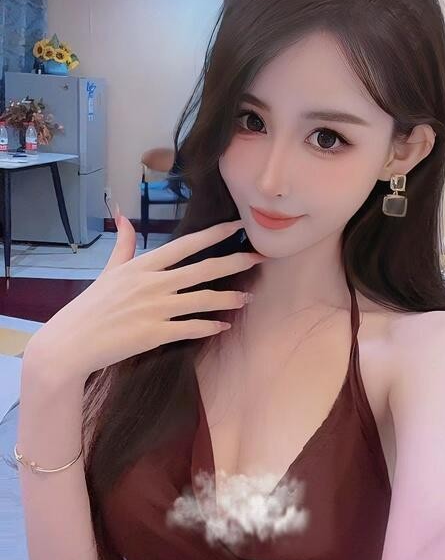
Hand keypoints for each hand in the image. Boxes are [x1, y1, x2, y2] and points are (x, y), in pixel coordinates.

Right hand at [23, 216, 261, 381]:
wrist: (72, 341)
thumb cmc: (91, 306)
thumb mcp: (109, 271)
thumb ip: (123, 245)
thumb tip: (123, 218)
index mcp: (143, 265)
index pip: (185, 245)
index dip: (213, 234)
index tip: (236, 226)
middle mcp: (152, 283)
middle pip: (203, 269)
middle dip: (234, 262)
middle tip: (259, 257)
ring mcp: (155, 308)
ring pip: (203, 299)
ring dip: (229, 298)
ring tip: (248, 297)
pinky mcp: (154, 333)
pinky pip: (191, 327)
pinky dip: (210, 326)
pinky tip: (224, 325)